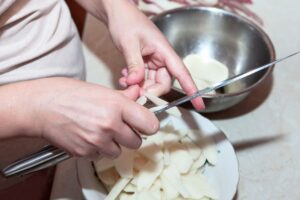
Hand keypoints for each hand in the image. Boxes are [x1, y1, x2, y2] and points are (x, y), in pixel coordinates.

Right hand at [27, 78, 158, 157]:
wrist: (41, 106)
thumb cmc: (67, 94)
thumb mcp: (100, 89)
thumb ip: (123, 97)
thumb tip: (137, 95)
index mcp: (117, 106)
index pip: (150, 124)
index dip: (149, 125)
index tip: (145, 124)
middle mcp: (110, 125)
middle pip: (137, 142)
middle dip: (131, 135)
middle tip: (121, 127)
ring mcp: (97, 141)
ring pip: (119, 151)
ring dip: (114, 144)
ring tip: (101, 131)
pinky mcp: (85, 153)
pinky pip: (101, 156)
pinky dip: (98, 149)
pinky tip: (89, 136)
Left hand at [103, 0, 204, 109]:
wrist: (117, 13)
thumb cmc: (126, 21)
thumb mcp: (129, 43)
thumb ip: (134, 64)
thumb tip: (136, 83)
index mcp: (164, 51)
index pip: (181, 72)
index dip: (191, 89)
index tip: (199, 104)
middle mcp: (161, 58)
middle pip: (163, 83)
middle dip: (150, 91)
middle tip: (134, 92)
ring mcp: (152, 62)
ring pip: (151, 83)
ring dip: (139, 86)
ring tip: (125, 81)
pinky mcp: (144, 63)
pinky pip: (142, 79)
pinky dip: (134, 82)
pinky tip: (124, 76)